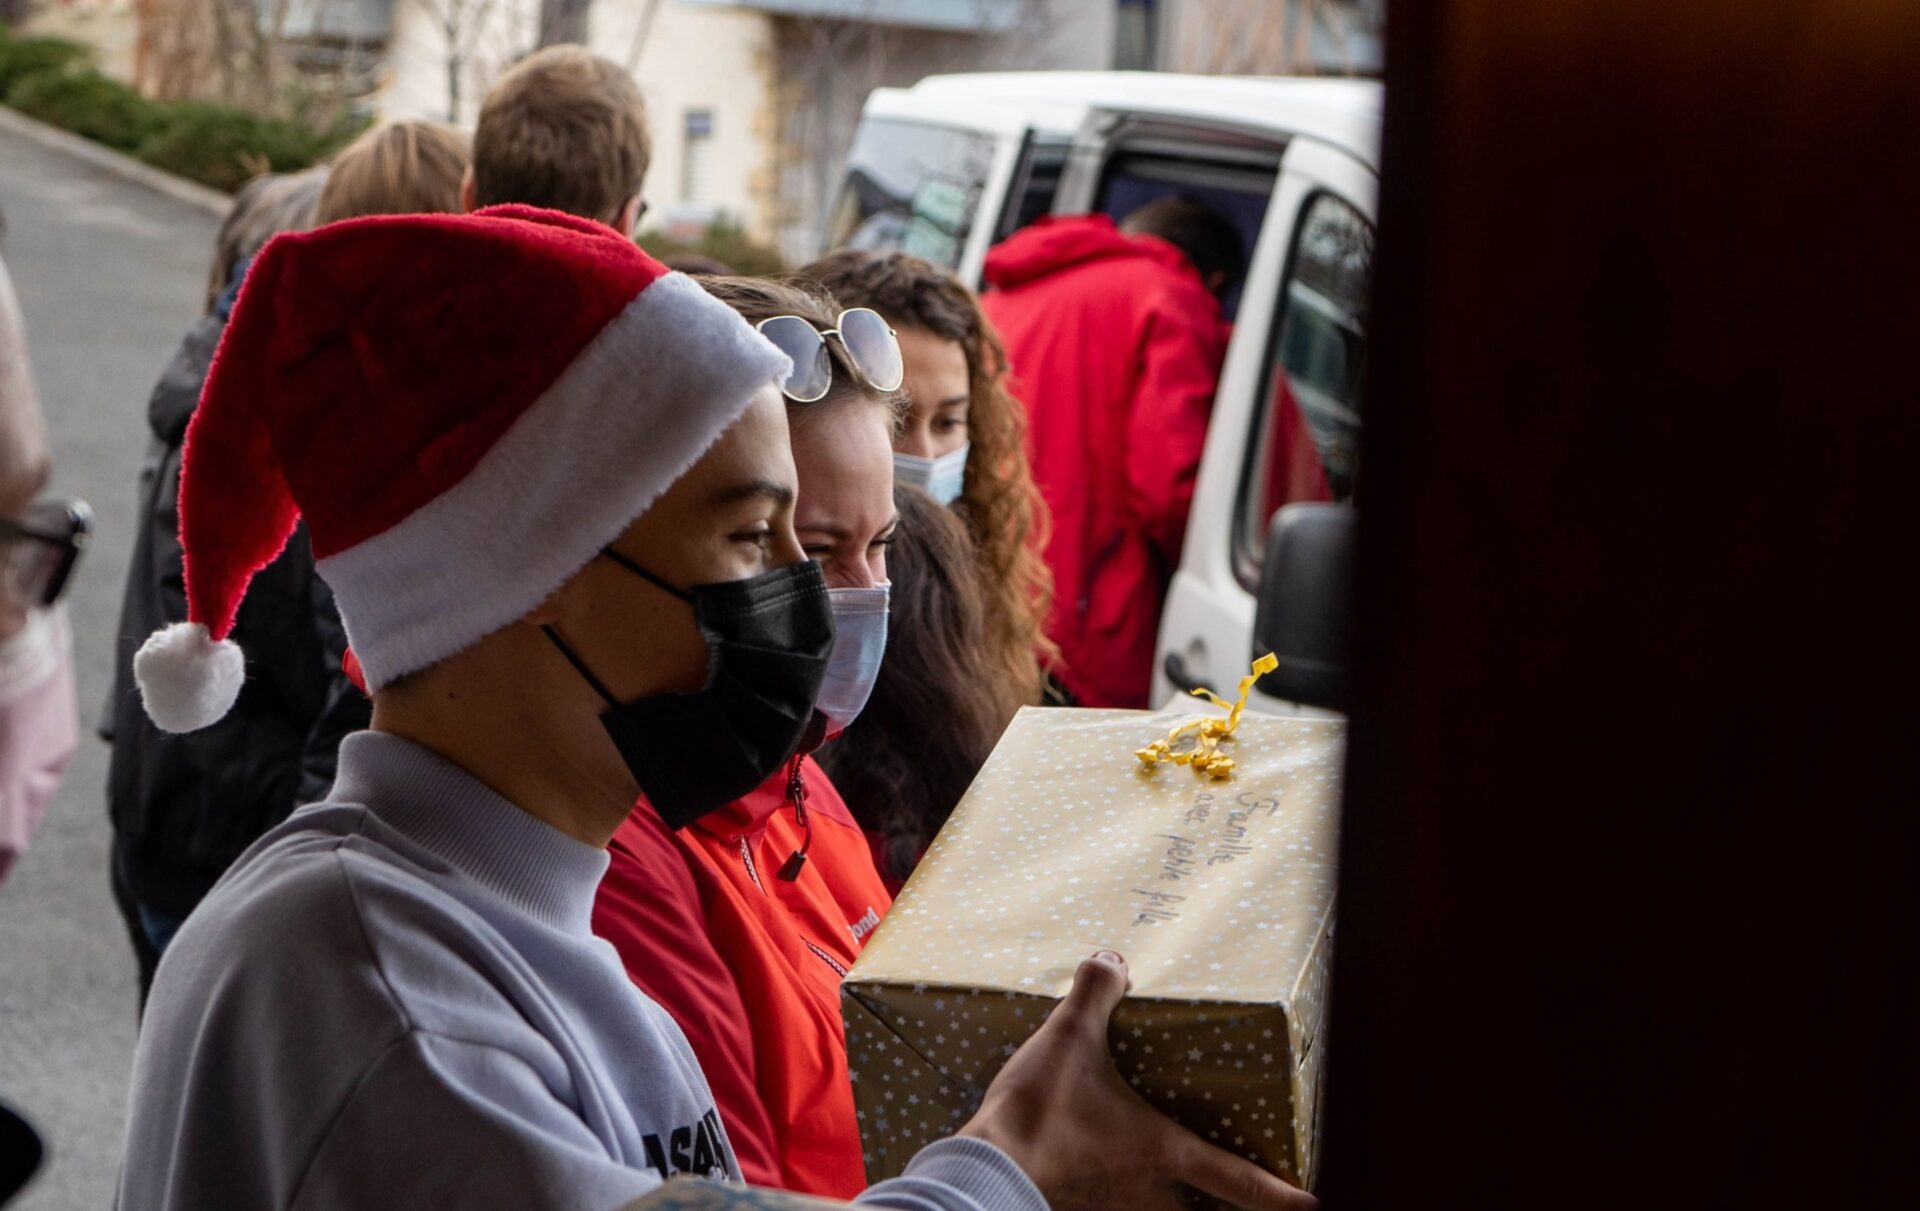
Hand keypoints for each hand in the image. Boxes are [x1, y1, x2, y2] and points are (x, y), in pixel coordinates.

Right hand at [959, 951, 1317, 1210]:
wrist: (984, 1167)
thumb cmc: (1040, 1109)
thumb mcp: (1069, 1037)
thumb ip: (1095, 994)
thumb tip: (1112, 958)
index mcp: (1159, 1148)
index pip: (1234, 1179)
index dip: (1277, 1194)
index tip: (1308, 1202)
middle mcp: (1143, 1188)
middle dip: (1214, 1206)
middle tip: (1227, 1188)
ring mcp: (1108, 1205)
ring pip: (1150, 1209)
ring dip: (1157, 1196)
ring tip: (1153, 1173)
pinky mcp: (1075, 1206)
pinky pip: (1106, 1204)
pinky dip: (1109, 1192)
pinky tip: (1092, 1167)